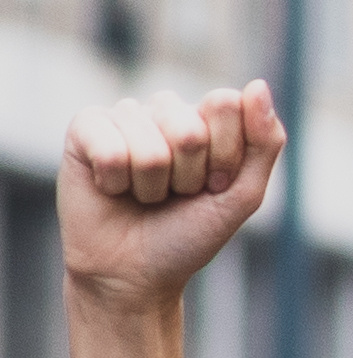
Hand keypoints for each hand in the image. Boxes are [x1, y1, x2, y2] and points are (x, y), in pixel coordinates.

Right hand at [60, 85, 283, 307]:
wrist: (135, 272)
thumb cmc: (189, 233)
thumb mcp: (242, 194)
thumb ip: (264, 141)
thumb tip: (258, 85)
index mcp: (206, 118)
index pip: (225, 104)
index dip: (224, 157)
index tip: (216, 185)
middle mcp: (165, 110)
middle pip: (189, 128)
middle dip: (188, 175)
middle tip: (177, 194)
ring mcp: (124, 116)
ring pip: (150, 146)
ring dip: (152, 186)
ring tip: (145, 195)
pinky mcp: (84, 128)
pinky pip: (109, 150)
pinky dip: (116, 183)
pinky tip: (111, 189)